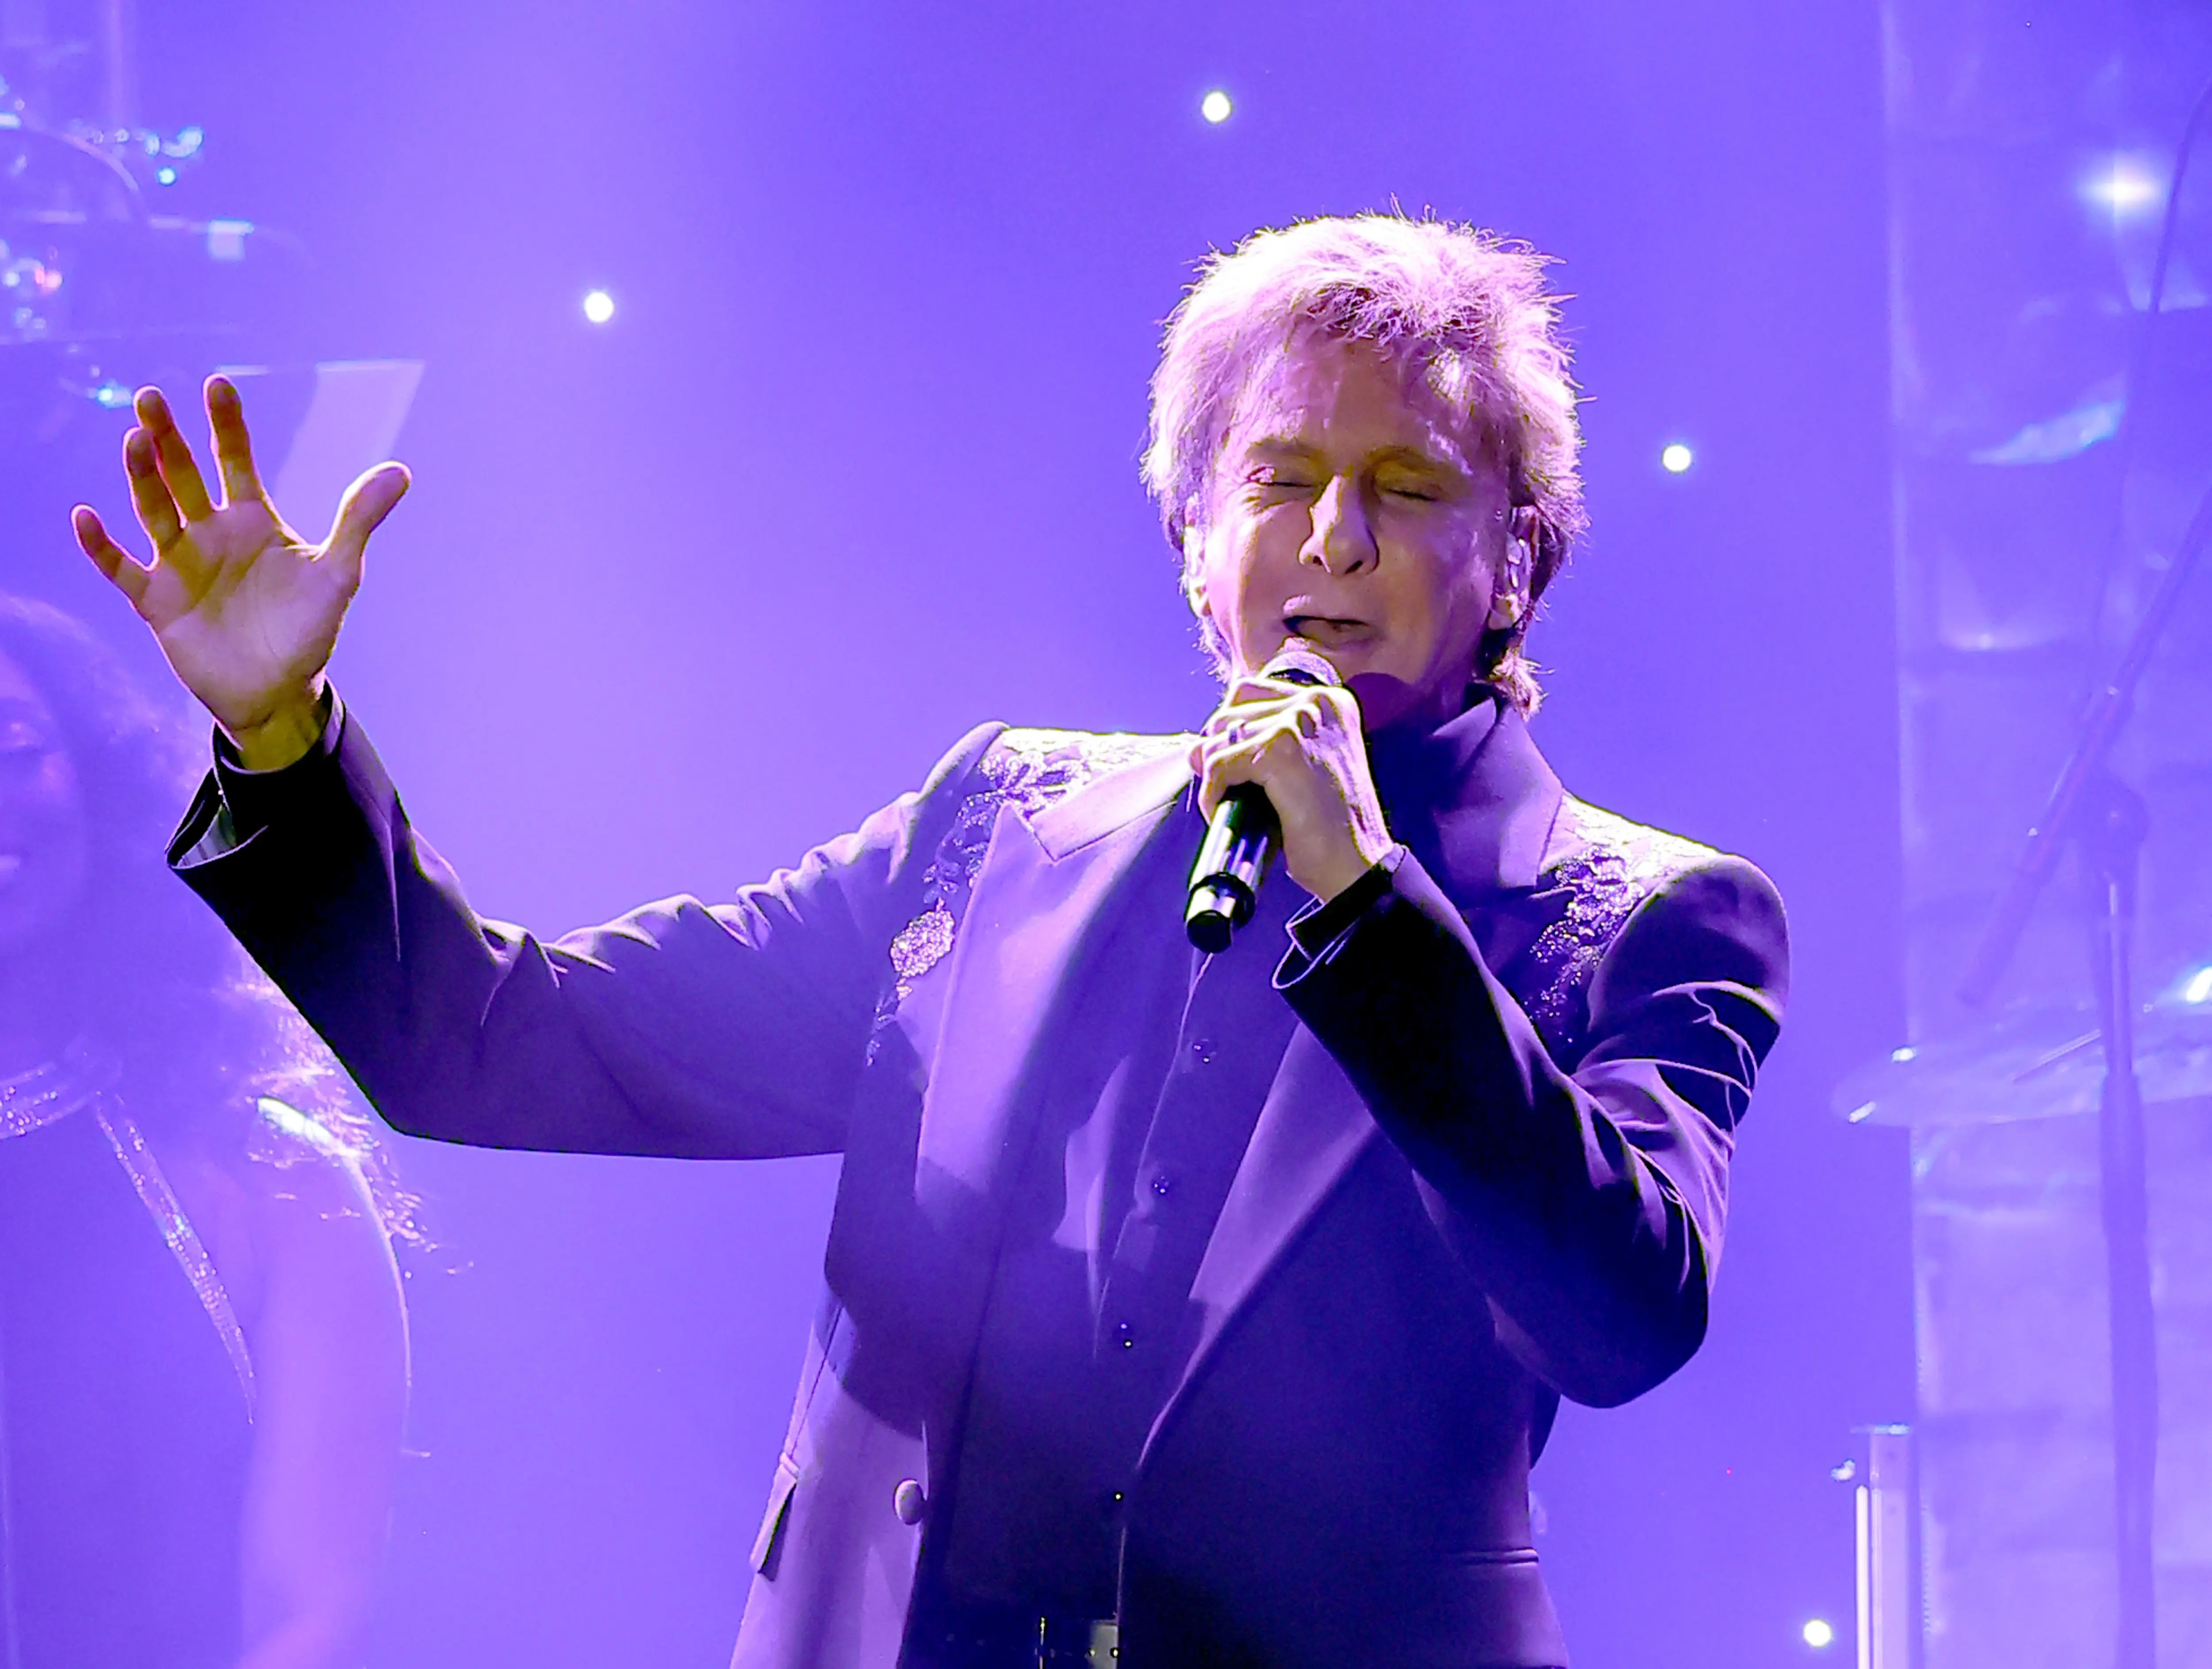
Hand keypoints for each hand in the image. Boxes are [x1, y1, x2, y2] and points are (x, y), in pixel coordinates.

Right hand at [71, 377, 409, 769]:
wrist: (280, 690)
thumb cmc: (309, 629)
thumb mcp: (339, 573)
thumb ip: (359, 520)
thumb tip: (401, 471)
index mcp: (252, 519)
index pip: (235, 458)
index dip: (225, 422)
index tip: (217, 383)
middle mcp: (210, 532)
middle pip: (183, 474)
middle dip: (167, 437)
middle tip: (151, 397)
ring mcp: (180, 563)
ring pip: (154, 510)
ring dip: (142, 477)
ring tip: (135, 440)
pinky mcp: (157, 601)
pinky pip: (121, 568)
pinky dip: (101, 546)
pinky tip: (84, 517)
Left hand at [1189, 672, 1394, 901]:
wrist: (1357, 865)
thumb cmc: (1332, 825)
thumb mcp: (1305, 767)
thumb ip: (1258, 743)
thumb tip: (1197, 748)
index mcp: (1329, 701)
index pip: (1247, 692)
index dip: (1232, 732)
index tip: (1239, 766)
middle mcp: (1317, 702)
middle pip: (1228, 713)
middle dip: (1220, 755)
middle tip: (1237, 792)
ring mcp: (1298, 723)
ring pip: (1218, 741)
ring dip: (1216, 780)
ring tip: (1240, 807)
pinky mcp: (1280, 751)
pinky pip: (1217, 766)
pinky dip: (1213, 795)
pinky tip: (1234, 814)